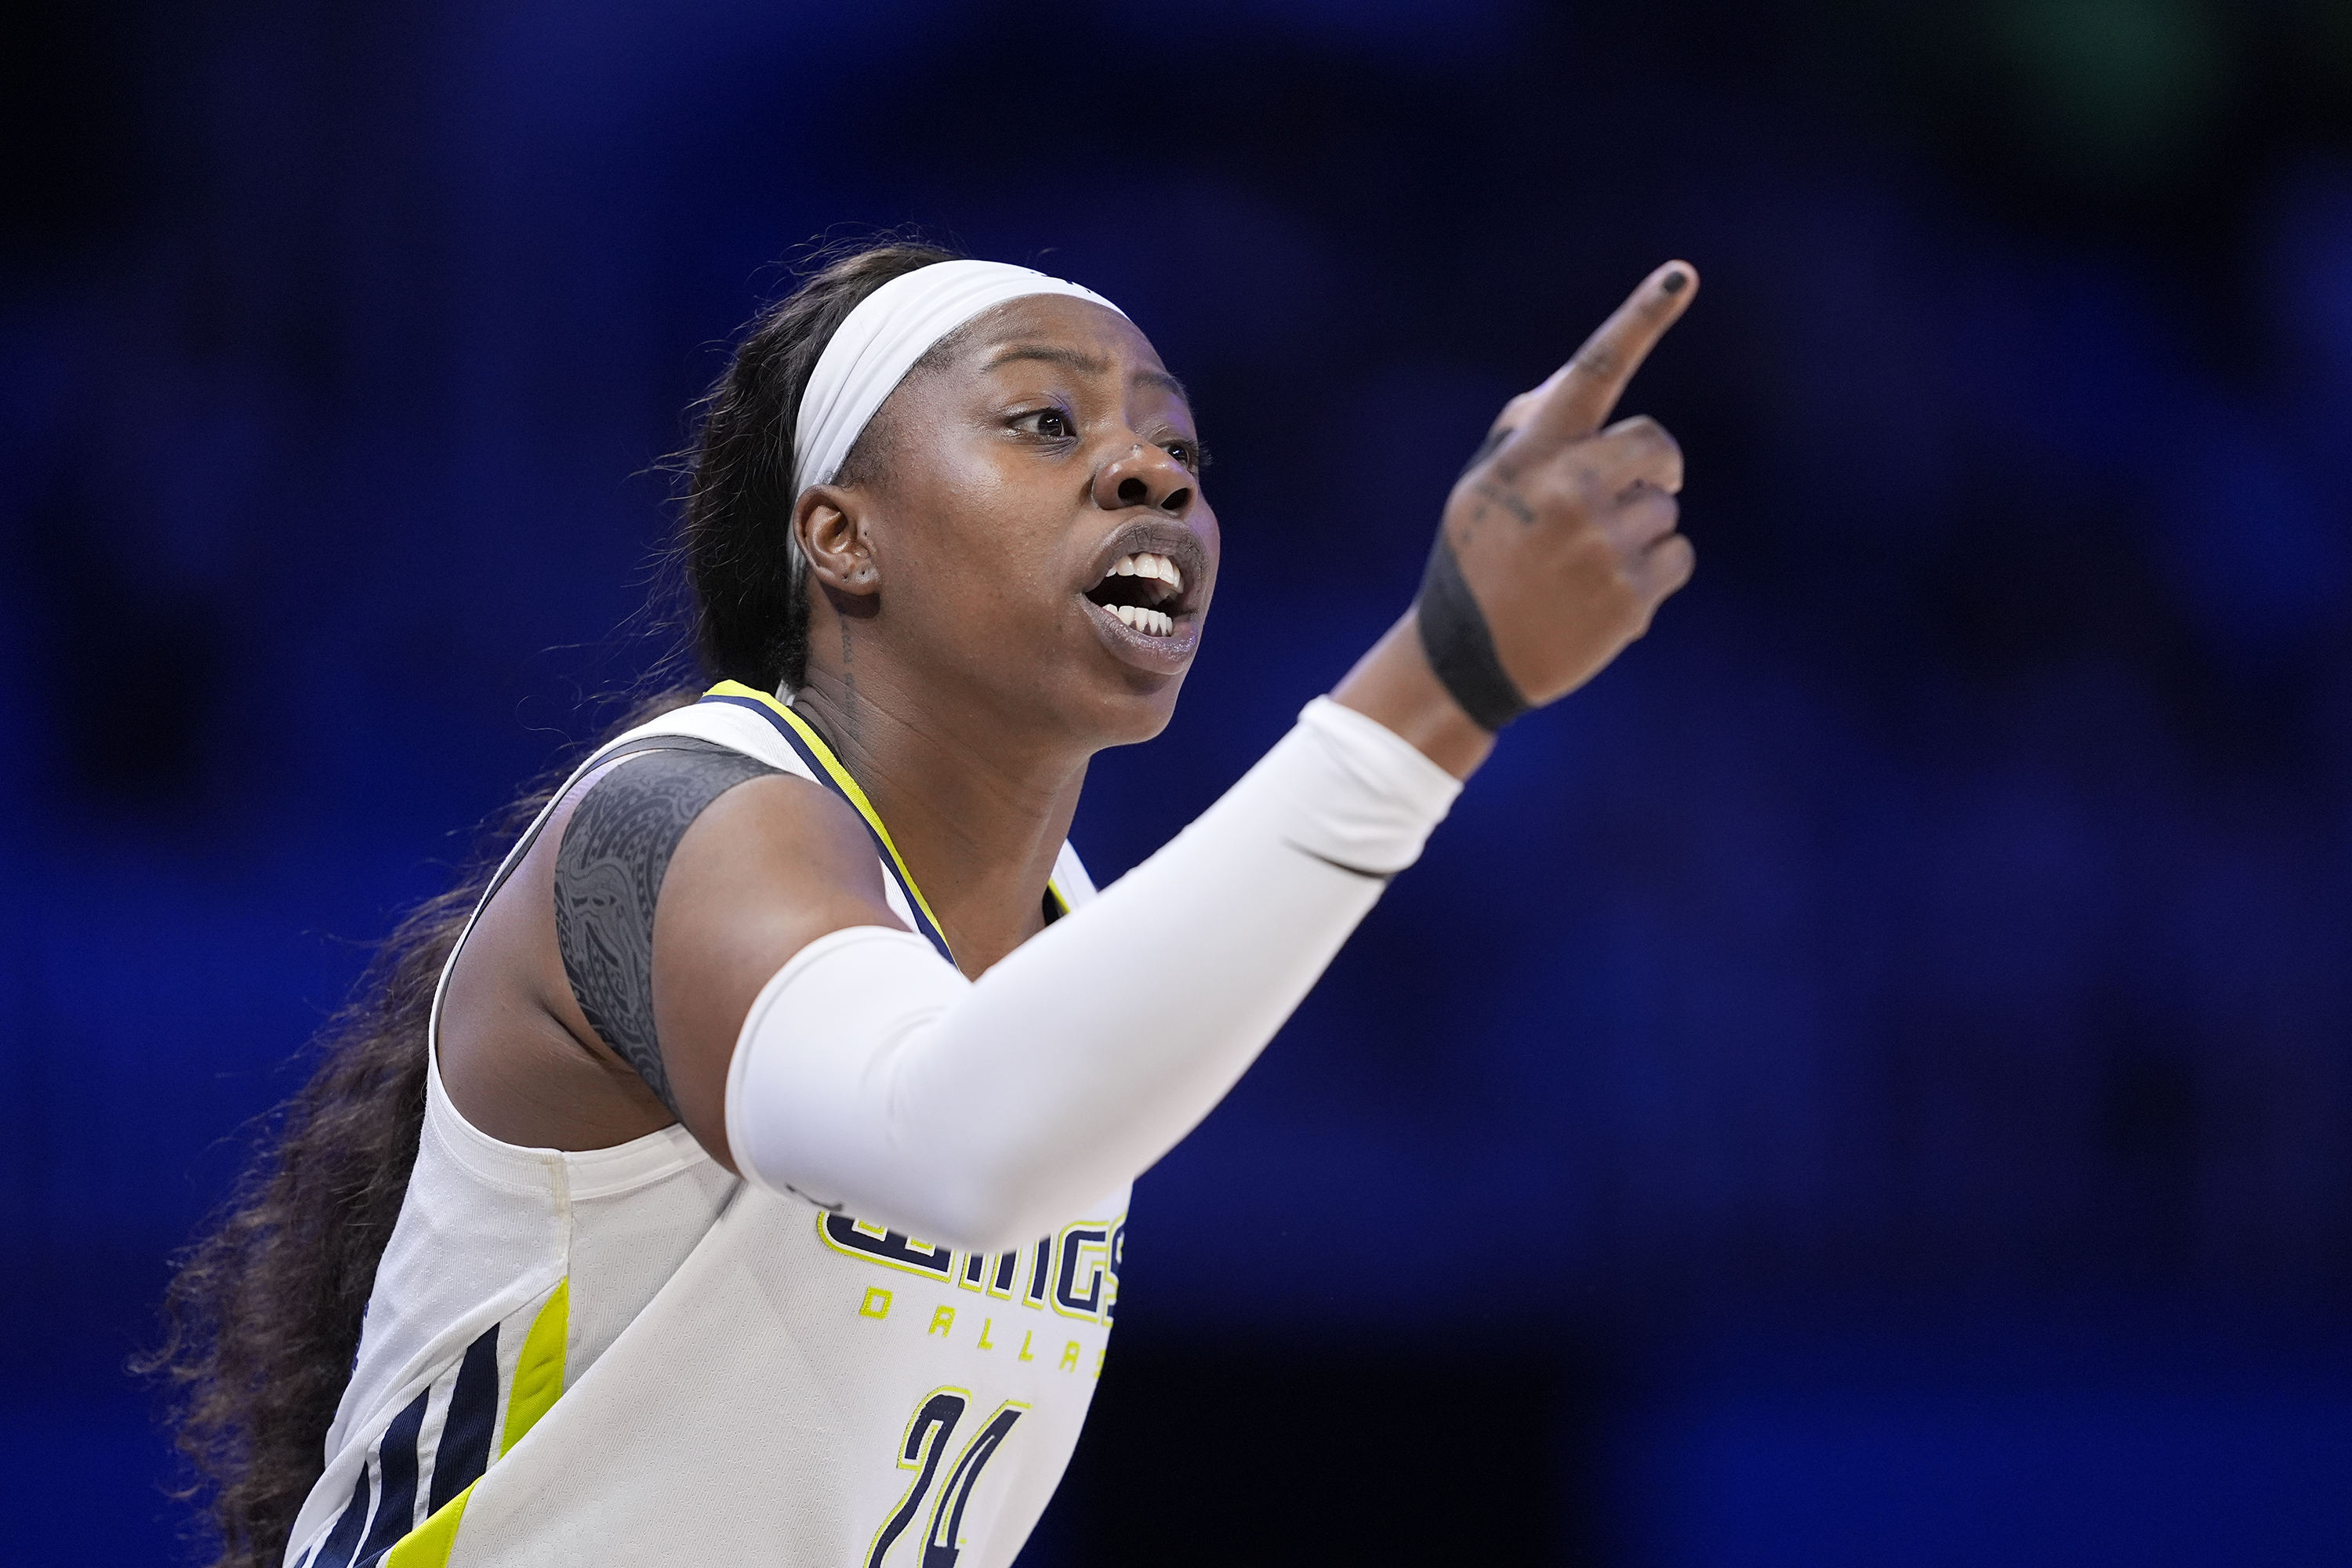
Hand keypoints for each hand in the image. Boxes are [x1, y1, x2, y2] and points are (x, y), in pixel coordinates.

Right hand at [1442, 261, 1697, 709]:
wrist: (1468, 659)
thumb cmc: (1478, 558)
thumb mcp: (1483, 485)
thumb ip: (1530, 426)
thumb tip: (1586, 377)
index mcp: (1530, 454)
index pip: (1593, 371)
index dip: (1640, 319)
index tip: (1680, 274)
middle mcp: (1569, 490)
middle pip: (1658, 444)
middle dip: (1652, 467)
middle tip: (1621, 497)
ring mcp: (1604, 544)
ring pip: (1667, 507)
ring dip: (1641, 528)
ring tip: (1588, 564)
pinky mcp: (1633, 594)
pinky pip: (1678, 556)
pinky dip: (1654, 573)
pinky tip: (1606, 593)